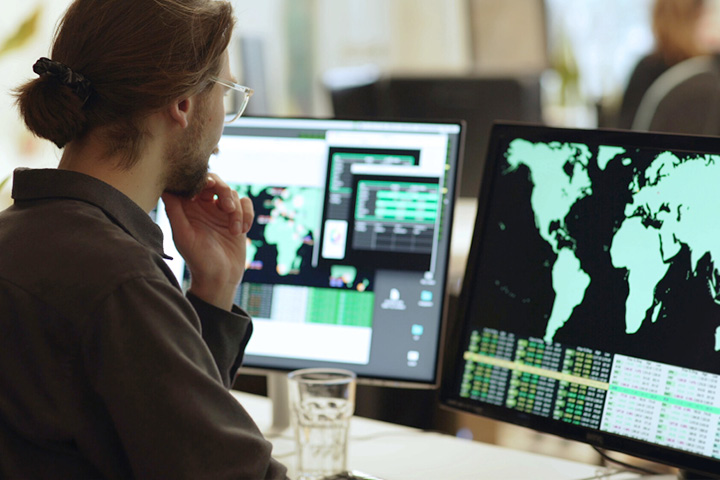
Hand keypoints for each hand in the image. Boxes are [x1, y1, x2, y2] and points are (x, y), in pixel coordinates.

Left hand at [162, 174, 253, 309]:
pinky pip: (246, 203)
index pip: (194, 182)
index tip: (202, 194)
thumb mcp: (183, 235)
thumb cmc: (198, 260)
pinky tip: (242, 231)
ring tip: (234, 231)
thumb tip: (166, 188)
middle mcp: (205, 206)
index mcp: (188, 208)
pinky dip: (247, 215)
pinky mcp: (238, 218)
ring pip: (233, 194)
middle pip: (216, 182)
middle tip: (227, 207)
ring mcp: (222, 212)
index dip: (200, 182)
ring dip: (237, 211)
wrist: (220, 279)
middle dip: (224, 191)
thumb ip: (175, 211)